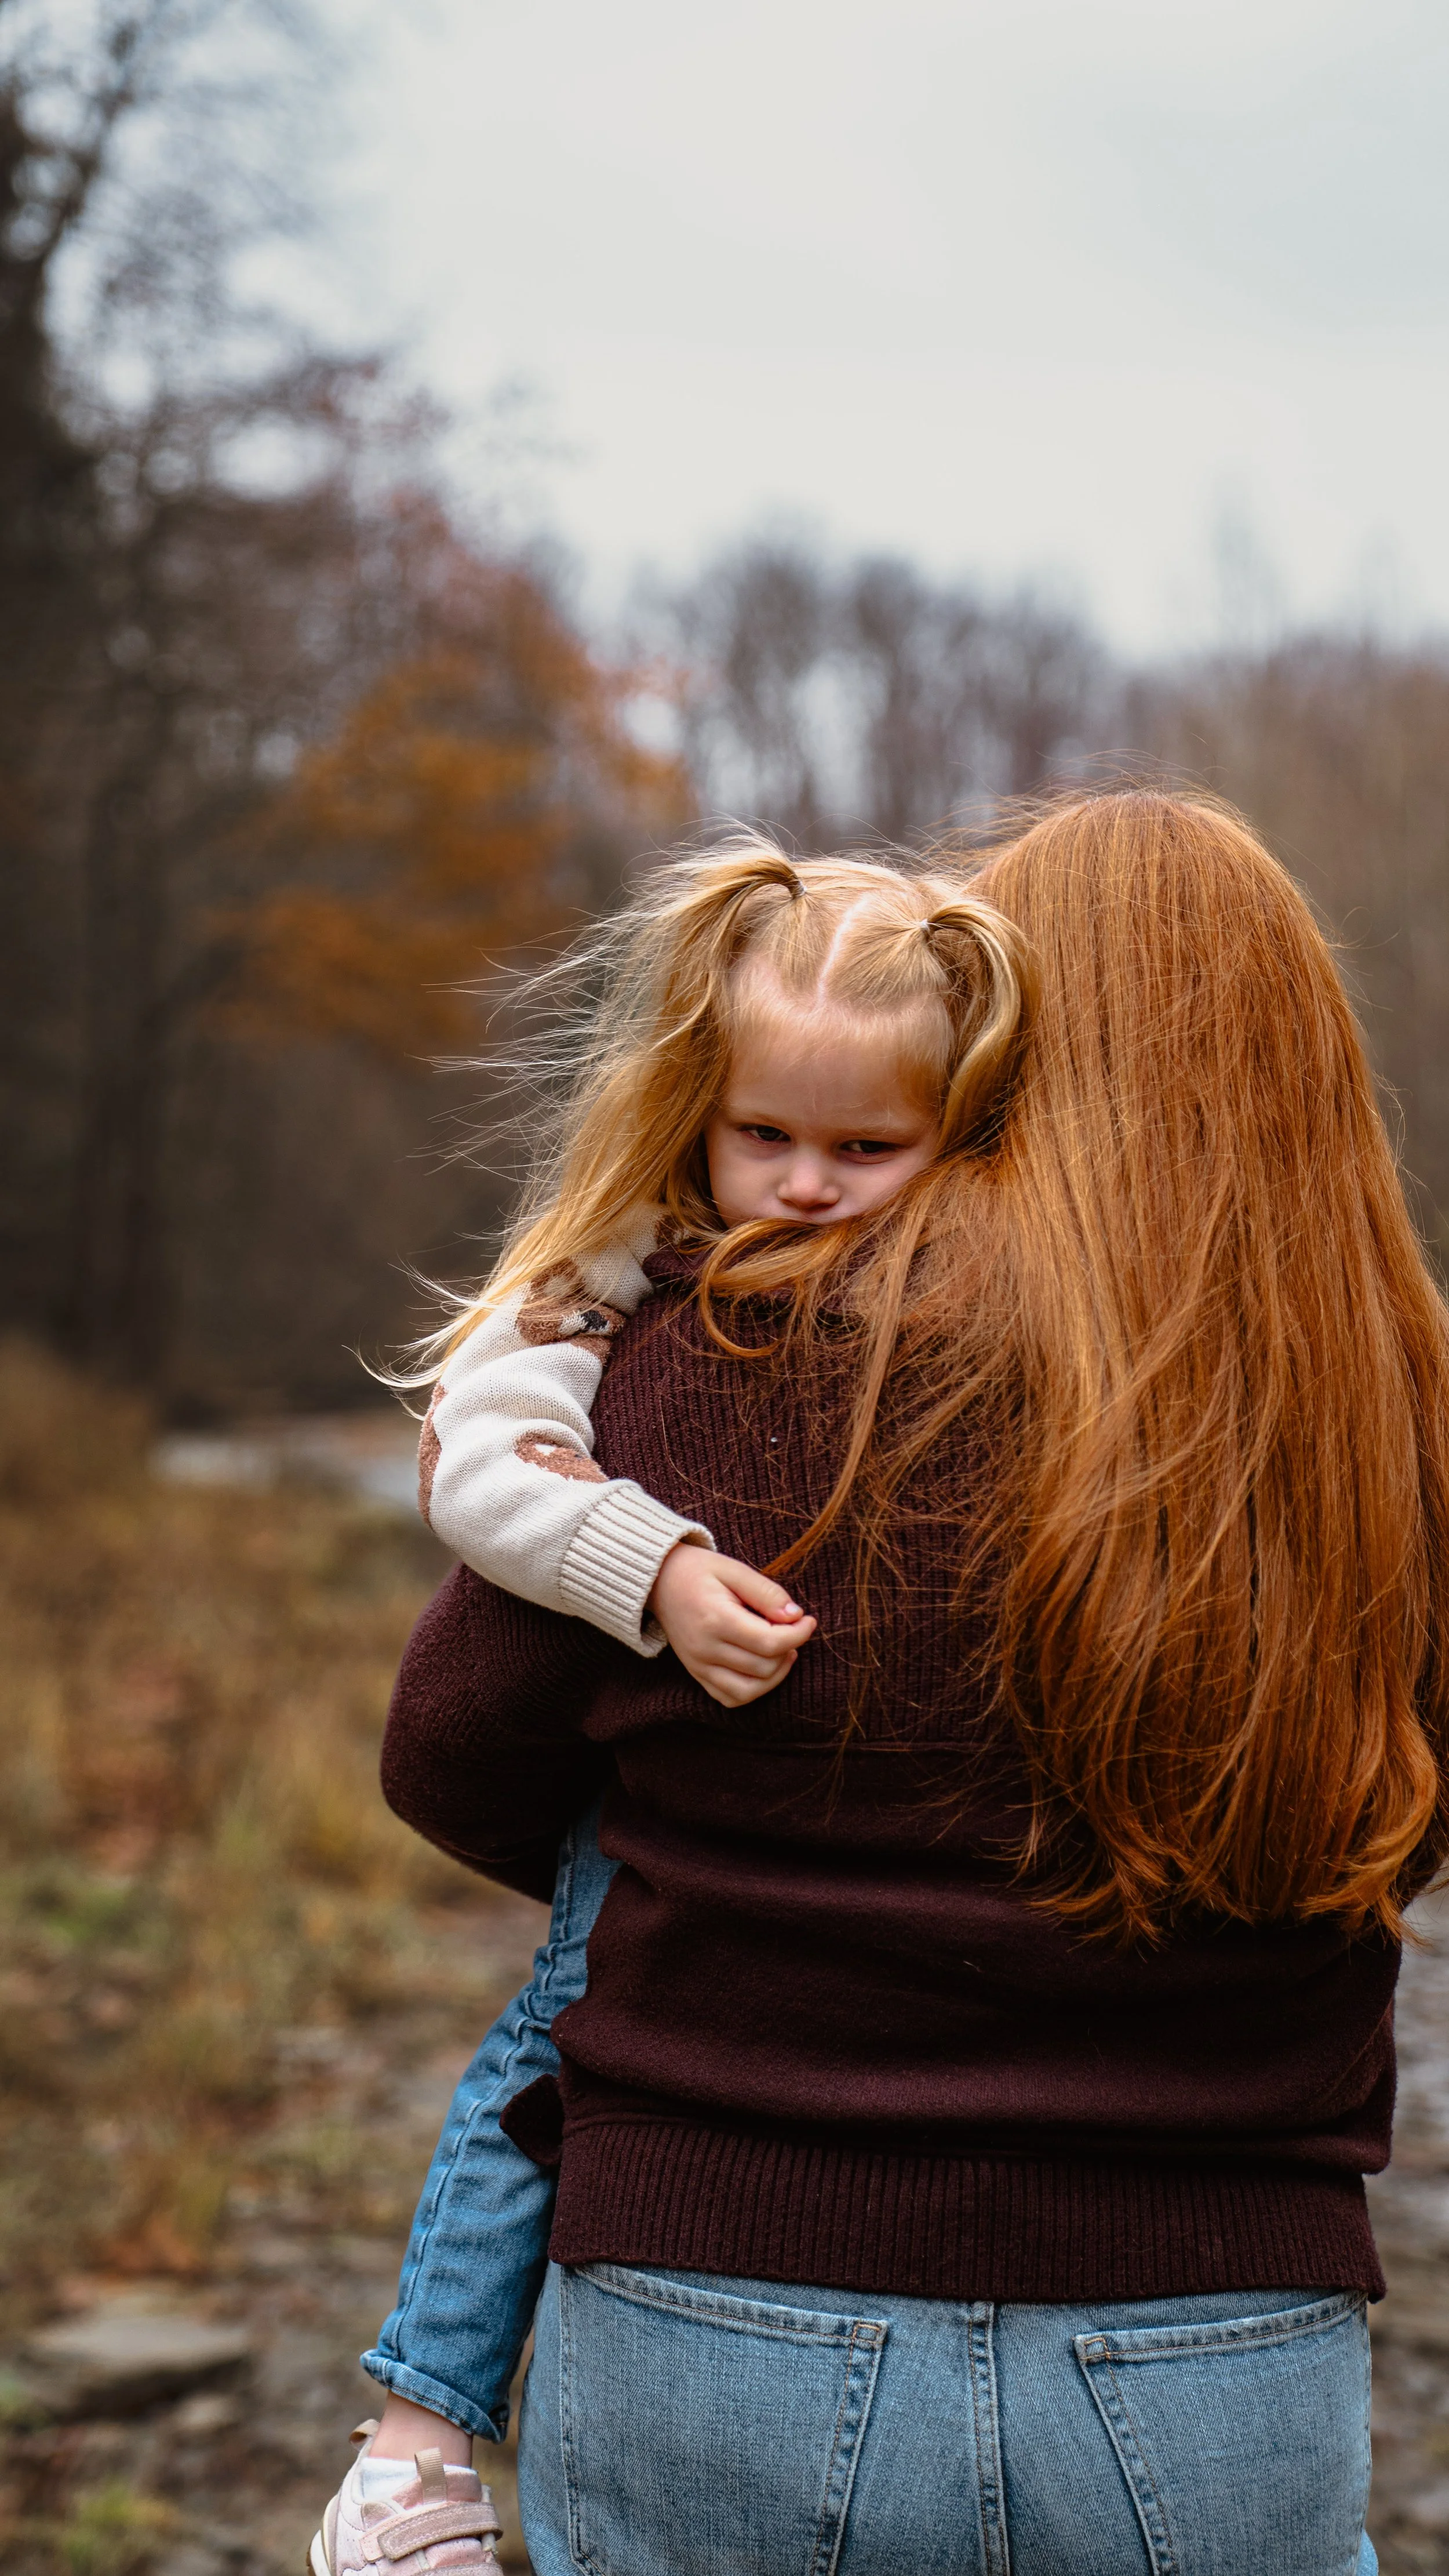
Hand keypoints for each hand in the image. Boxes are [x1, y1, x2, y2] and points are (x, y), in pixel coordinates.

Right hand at [648, 1544, 815, 1706]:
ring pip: (750, 1691)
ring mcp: (698, 1666)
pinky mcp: (697, 1674)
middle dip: (789, 1649)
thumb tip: (797, 1616)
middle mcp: (705, 1649)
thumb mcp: (734, 1569)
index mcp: (715, 1619)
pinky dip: (754, 1689)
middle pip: (764, 1667)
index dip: (799, 1634)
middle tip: (792, 1628)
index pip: (770, 1642)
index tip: (808, 1620)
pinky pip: (731, 1698)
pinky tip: (763, 1667)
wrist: (659, 1582)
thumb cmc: (699, 1571)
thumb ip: (767, 1593)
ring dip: (776, 1674)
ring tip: (783, 1650)